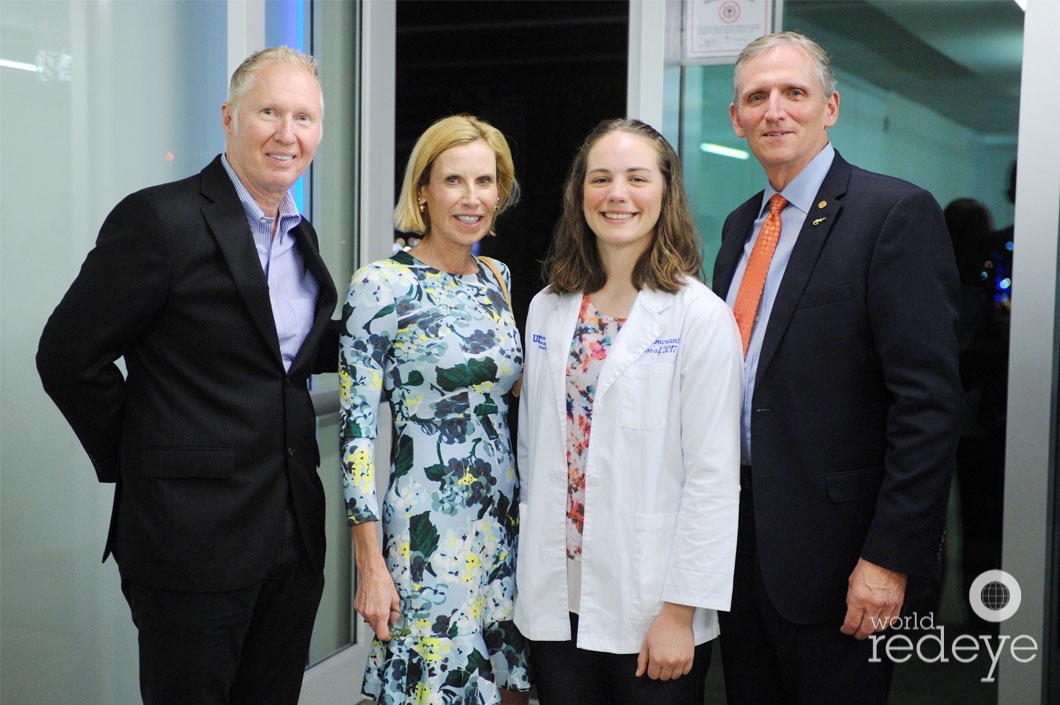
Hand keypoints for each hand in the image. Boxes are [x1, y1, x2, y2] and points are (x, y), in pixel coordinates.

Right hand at [351, 522, 401, 640]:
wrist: (371, 571)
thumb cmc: (383, 581)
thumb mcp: (395, 598)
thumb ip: (395, 613)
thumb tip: (394, 620)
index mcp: (380, 613)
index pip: (382, 634)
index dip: (387, 635)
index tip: (390, 633)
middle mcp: (369, 614)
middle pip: (376, 629)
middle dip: (382, 625)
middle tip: (388, 616)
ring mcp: (362, 611)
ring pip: (370, 621)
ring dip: (376, 617)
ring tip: (380, 604)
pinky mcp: (357, 606)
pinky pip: (364, 614)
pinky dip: (369, 611)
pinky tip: (373, 601)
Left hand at [636, 603, 695, 679]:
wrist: (676, 618)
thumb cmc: (660, 628)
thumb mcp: (646, 643)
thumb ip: (642, 660)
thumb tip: (638, 673)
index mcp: (656, 658)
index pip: (653, 675)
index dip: (651, 669)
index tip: (653, 662)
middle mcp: (669, 662)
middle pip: (663, 677)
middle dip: (661, 670)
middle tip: (661, 659)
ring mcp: (680, 661)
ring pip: (675, 676)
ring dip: (671, 671)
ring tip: (669, 659)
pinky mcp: (690, 658)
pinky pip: (685, 672)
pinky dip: (681, 668)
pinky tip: (678, 659)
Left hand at [840, 558, 906, 639]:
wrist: (885, 558)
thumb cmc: (868, 566)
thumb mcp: (851, 582)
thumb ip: (851, 598)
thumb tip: (851, 611)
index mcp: (858, 598)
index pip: (851, 623)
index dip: (847, 630)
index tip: (846, 630)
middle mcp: (873, 604)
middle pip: (866, 629)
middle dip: (859, 634)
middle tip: (856, 634)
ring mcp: (887, 605)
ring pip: (880, 628)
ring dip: (873, 630)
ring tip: (868, 629)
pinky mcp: (898, 604)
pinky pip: (892, 621)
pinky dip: (885, 624)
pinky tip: (881, 623)